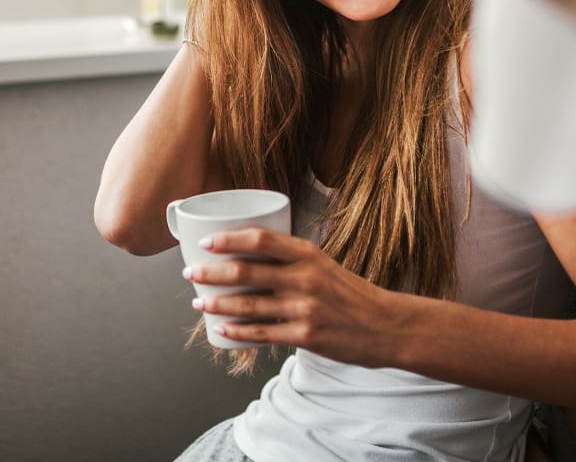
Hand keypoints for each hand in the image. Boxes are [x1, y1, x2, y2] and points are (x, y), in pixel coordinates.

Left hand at [183, 228, 406, 366]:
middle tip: (191, 273)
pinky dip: (237, 332)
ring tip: (199, 303)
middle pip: (246, 271)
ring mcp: (304, 308)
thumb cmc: (350, 294)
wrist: (383, 325)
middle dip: (211, 273)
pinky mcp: (305, 336)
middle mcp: (305, 278)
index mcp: (309, 254)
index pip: (261, 240)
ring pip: (248, 305)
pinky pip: (262, 333)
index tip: (206, 242)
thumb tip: (250, 259)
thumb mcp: (324, 266)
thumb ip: (292, 262)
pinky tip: (222, 330)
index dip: (229, 240)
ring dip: (217, 304)